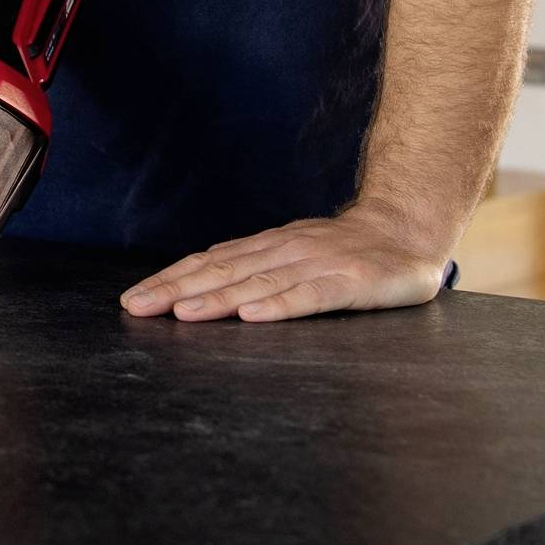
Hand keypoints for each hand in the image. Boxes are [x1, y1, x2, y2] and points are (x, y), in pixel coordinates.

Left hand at [119, 201, 449, 322]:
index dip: (171, 279)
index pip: (212, 262)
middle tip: (137, 307)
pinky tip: (252, 317)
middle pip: (224, 271)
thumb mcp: (298, 255)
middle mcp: (287, 250)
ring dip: (218, 299)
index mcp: (270, 246)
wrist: (410, 228)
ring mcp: (318, 264)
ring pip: (259, 282)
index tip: (134, 298)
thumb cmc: (350, 252)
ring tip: (182, 313)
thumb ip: (261, 269)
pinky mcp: (351, 281)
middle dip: (177, 290)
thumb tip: (204, 289)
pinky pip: (310, 296)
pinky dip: (279, 305)